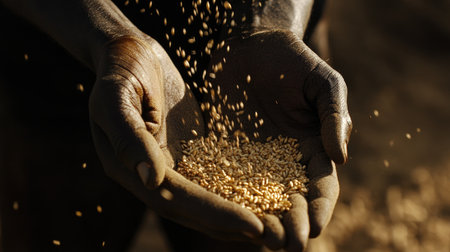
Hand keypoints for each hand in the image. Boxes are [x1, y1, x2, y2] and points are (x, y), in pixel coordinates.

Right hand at [89, 35, 263, 240]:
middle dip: (234, 224)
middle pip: (194, 210)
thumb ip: (129, 138)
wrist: (130, 52)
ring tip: (276, 227)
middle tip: (275, 236)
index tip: (253, 224)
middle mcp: (150, 175)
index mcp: (129, 168)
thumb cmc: (120, 68)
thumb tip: (149, 180)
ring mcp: (169, 166)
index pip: (176, 200)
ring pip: (206, 199)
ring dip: (238, 214)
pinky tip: (263, 196)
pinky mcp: (186, 154)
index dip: (214, 213)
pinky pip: (212, 177)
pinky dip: (235, 190)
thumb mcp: (116, 96)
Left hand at [205, 30, 351, 250]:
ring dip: (259, 220)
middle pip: (290, 203)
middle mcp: (284, 162)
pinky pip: (224, 179)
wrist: (250, 45)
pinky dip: (224, 197)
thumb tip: (340, 158)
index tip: (314, 226)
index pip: (322, 188)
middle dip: (290, 225)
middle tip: (284, 243)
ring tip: (256, 237)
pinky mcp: (224, 153)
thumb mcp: (323, 83)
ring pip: (257, 199)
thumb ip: (334, 117)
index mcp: (314, 150)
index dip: (320, 209)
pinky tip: (220, 212)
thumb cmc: (292, 61)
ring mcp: (253, 160)